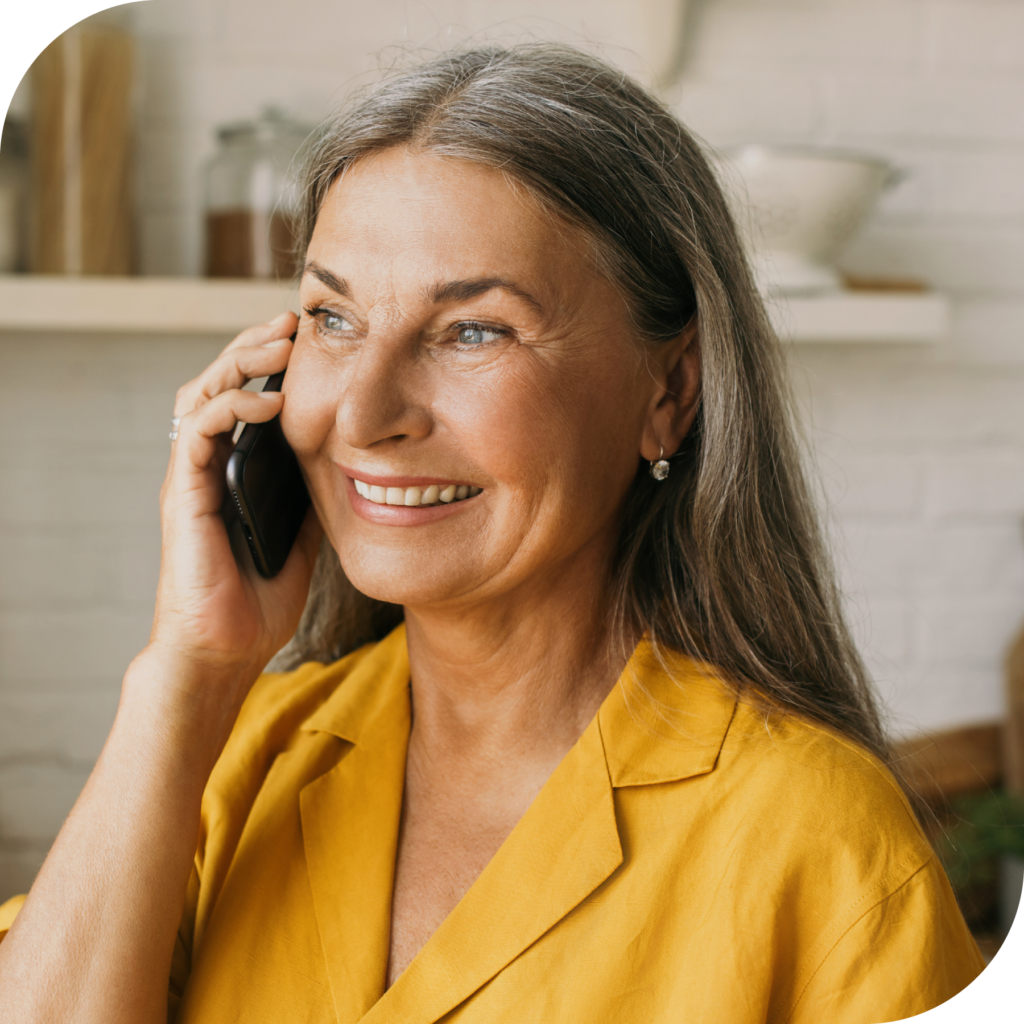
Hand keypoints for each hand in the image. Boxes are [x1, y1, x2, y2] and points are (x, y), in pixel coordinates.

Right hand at [145, 311, 322, 711]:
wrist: (227, 650)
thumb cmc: (259, 600)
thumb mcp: (304, 536)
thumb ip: (313, 498)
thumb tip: (348, 468)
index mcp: (236, 472)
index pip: (247, 398)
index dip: (273, 366)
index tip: (314, 344)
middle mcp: (209, 466)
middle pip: (222, 383)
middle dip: (255, 346)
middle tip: (294, 324)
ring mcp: (192, 477)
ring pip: (203, 393)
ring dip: (240, 360)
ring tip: (280, 343)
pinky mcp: (183, 493)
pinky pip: (198, 430)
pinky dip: (230, 404)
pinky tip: (267, 398)